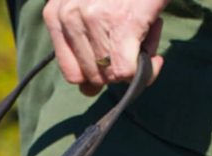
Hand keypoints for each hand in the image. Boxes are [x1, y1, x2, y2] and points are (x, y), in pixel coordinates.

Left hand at [42, 0, 168, 95]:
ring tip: (145, 36)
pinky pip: (125, 71)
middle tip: (135, 44)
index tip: (115, 64)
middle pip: (89, 77)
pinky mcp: (120, 25)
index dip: (95, 75)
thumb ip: (85, 44)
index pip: (71, 72)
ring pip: (109, 75)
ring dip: (134, 63)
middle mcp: (68, 16)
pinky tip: (155, 61)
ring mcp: (92, 20)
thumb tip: (88, 91)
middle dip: (116, 69)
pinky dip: (146, 73)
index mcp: (55, 13)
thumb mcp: (94, 5)